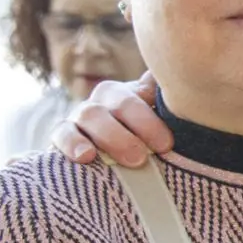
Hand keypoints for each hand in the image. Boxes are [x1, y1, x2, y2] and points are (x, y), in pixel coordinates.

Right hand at [52, 73, 170, 167]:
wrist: (108, 161)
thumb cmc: (143, 143)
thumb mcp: (159, 123)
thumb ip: (168, 106)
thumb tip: (180, 81)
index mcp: (133, 93)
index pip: (144, 94)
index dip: (152, 119)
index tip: (166, 146)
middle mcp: (106, 99)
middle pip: (119, 102)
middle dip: (140, 126)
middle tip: (156, 152)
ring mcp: (81, 114)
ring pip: (90, 114)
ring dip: (111, 136)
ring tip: (131, 159)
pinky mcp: (62, 132)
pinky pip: (62, 132)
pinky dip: (72, 144)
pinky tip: (86, 157)